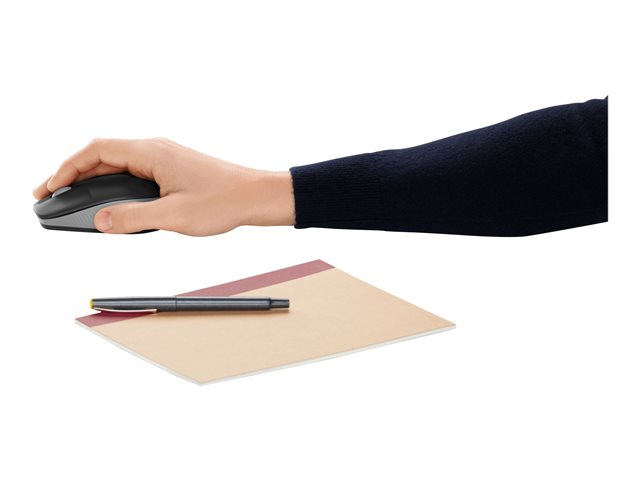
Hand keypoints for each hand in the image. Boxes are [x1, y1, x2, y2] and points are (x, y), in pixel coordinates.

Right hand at [33, 138, 294, 234]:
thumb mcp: (174, 216)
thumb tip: (101, 220)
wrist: (256, 196)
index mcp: (152, 153)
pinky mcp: (173, 167)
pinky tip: (111, 198)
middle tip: (53, 195)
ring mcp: (165, 157)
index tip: (49, 186)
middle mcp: (156, 149)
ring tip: (74, 196)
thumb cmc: (224, 201)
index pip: (96, 151)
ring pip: (118, 162)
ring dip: (94, 178)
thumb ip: (133, 218)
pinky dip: (114, 181)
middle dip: (74, 173)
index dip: (67, 168)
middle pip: (103, 154)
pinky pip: (134, 169)